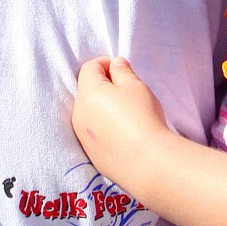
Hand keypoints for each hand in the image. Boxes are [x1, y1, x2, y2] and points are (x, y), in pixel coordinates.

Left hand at [71, 56, 169, 193]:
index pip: (89, 68)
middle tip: (127, 92)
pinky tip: (122, 132)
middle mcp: (78, 112)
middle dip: (103, 85)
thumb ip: (122, 71)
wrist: (148, 162)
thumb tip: (115, 64)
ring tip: (126, 114)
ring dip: (102, 106)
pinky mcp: (89, 153)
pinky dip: (103, 126)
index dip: (105, 63)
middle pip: (86, 89)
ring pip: (89, 111)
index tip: (122, 71)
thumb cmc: (142, 117)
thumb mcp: (135, 86)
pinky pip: (93, 131)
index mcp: (88, 92)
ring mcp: (82, 135)